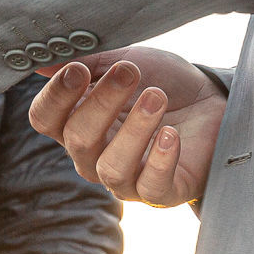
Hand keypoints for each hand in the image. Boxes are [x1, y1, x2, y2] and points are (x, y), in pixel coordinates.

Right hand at [28, 46, 226, 207]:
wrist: (211, 100)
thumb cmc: (160, 81)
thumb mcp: (123, 61)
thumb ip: (87, 61)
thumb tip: (42, 61)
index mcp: (75, 122)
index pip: (44, 118)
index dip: (56, 96)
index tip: (79, 69)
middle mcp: (93, 156)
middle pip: (77, 139)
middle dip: (102, 102)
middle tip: (129, 72)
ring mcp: (125, 178)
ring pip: (112, 167)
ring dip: (134, 130)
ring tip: (157, 97)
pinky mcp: (161, 192)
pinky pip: (152, 186)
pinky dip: (161, 160)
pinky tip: (171, 134)